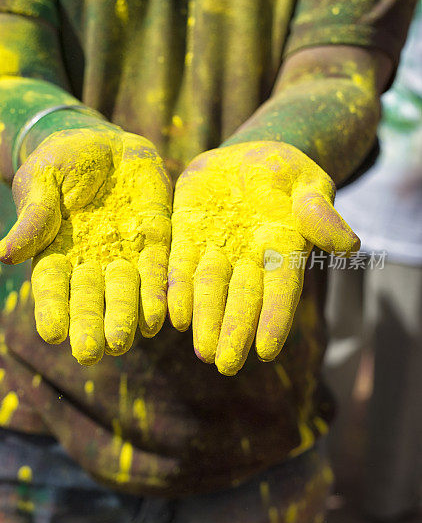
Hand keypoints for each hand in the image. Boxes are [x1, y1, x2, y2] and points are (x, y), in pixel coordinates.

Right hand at [0, 128, 171, 364]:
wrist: (101, 143)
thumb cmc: (59, 162)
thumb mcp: (40, 179)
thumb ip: (33, 215)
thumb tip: (6, 255)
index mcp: (54, 253)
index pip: (51, 288)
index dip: (51, 310)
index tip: (52, 333)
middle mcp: (89, 263)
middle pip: (89, 301)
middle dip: (90, 325)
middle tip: (91, 353)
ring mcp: (123, 255)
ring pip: (124, 294)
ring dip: (124, 318)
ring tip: (122, 342)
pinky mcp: (154, 240)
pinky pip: (157, 272)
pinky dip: (157, 294)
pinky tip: (159, 317)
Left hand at [168, 141, 358, 374]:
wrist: (245, 157)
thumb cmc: (287, 174)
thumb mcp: (309, 185)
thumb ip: (321, 214)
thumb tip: (349, 246)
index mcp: (283, 250)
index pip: (281, 291)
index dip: (273, 320)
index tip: (266, 351)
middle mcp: (249, 258)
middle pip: (242, 300)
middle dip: (234, 331)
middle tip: (225, 365)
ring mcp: (217, 249)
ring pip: (210, 290)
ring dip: (205, 320)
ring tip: (201, 351)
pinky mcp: (187, 236)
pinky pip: (180, 266)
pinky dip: (177, 291)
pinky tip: (173, 316)